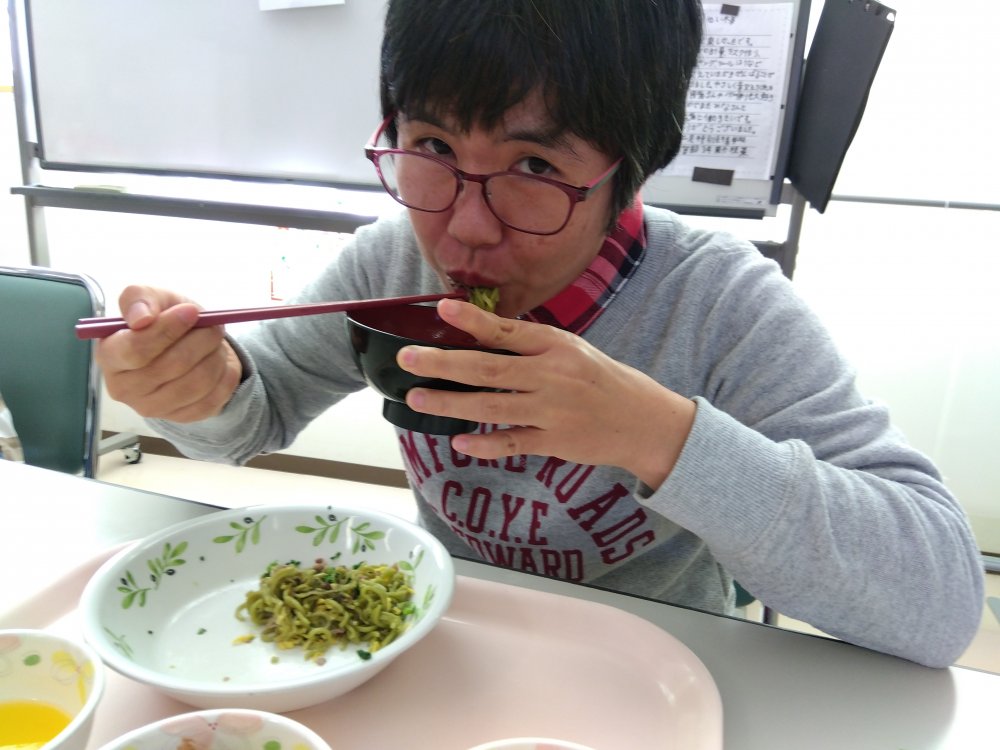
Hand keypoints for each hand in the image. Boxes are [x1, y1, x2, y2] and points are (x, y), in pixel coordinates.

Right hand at [95, 285, 242, 421]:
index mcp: (110, 355)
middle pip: (172, 366)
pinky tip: (219, 363)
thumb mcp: (152, 298)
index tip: (192, 312)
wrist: (190, 346)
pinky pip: (213, 398)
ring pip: (197, 382)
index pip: (136, 349)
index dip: (168, 329)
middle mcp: (124, 388)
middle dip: (200, 340)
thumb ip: (140, 298)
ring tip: (215, 343)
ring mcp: (152, 408)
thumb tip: (141, 318)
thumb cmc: (164, 319)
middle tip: (214, 326)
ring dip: (215, 356)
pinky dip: (224, 375)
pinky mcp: (180, 418)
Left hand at [397, 298, 695, 487]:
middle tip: (408, 359)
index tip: (442, 309)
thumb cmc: (600, 379)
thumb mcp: (571, 350)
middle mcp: (551, 376)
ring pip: (492, 407)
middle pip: (488, 368)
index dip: (473, 321)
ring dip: (451, 404)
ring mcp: (551, 411)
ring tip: (417, 399)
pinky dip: (485, 444)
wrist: (641, 421)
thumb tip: (478, 334)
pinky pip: (512, 443)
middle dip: (443, 363)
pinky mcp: (554, 442)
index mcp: (555, 346)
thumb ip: (530, 344)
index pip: (507, 330)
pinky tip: (459, 441)